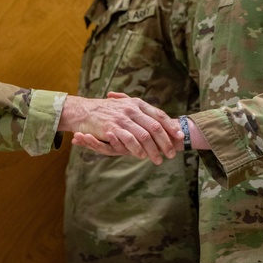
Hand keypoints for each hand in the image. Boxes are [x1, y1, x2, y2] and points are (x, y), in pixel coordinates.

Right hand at [59, 92, 181, 163]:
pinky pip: (130, 140)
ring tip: (159, 159)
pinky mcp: (112, 127)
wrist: (83, 110)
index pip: (158, 115)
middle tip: (171, 153)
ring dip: (153, 150)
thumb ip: (139, 112)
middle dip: (165, 141)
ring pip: (144, 135)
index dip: (170, 126)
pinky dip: (138, 149)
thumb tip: (156, 121)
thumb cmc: (105, 110)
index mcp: (137, 103)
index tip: (179, 136)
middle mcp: (132, 109)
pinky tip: (142, 156)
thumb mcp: (124, 105)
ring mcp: (122, 118)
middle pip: (155, 127)